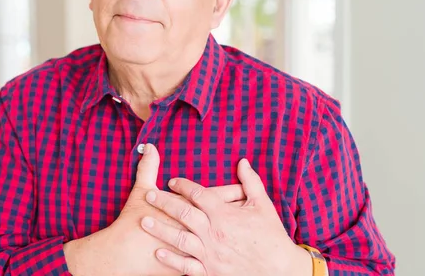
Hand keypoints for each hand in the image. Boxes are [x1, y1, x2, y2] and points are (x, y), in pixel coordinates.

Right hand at [64, 144, 246, 275]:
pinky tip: (233, 255)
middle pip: (225, 218)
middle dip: (241, 212)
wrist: (122, 255)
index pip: (216, 197)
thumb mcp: (141, 191)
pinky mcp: (189, 267)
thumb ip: (148, 168)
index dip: (231, 192)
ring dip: (235, 235)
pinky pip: (211, 262)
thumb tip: (150, 147)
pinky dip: (223, 257)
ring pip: (222, 241)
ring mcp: (193, 249)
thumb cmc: (132, 222)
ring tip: (250, 230)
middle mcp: (194, 229)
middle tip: (255, 206)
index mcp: (187, 209)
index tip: (243, 188)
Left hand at [140, 158, 310, 275]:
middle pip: (183, 213)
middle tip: (149, 196)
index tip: (172, 181)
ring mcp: (210, 253)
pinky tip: (159, 252)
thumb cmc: (271, 236)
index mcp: (225, 214)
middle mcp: (214, 233)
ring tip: (144, 221)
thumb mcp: (263, 205)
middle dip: (164, 203)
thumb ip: (250, 181)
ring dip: (160, 229)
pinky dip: (172, 260)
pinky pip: (187, 266)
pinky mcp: (211, 271)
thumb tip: (242, 161)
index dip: (183, 186)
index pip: (198, 194)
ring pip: (180, 239)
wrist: (280, 270)